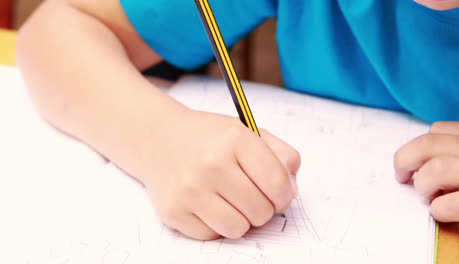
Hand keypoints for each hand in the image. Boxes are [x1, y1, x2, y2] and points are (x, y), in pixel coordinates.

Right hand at [140, 109, 299, 239]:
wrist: (158, 138)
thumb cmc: (209, 138)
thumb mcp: (248, 132)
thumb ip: (281, 156)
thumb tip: (291, 192)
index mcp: (235, 139)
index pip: (277, 183)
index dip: (285, 195)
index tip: (280, 195)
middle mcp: (211, 164)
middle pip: (261, 211)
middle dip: (263, 207)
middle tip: (251, 195)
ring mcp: (189, 190)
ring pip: (239, 229)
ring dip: (241, 219)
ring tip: (231, 201)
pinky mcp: (173, 211)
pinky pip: (212, 235)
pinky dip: (216, 224)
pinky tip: (208, 203)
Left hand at [394, 121, 458, 221]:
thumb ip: (457, 153)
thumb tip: (420, 164)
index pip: (439, 130)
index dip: (417, 148)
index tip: (411, 162)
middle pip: (428, 144)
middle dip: (404, 161)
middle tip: (401, 178)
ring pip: (437, 168)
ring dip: (425, 185)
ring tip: (431, 196)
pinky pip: (452, 204)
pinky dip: (440, 209)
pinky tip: (445, 212)